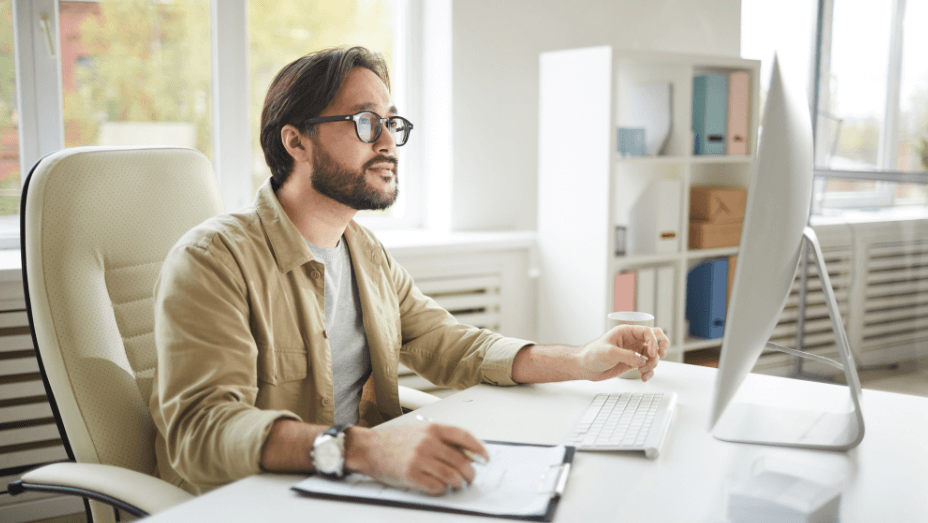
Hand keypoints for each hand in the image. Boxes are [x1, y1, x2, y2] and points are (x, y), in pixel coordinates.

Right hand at [345, 423, 487, 495]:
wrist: (369, 448)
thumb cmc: (395, 440)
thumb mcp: (421, 431)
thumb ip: (442, 439)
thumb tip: (467, 453)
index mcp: (432, 429)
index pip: (464, 437)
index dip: (478, 449)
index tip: (484, 457)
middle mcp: (428, 443)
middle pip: (461, 461)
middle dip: (470, 472)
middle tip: (470, 477)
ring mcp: (420, 459)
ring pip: (452, 476)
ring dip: (458, 483)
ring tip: (456, 483)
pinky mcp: (412, 475)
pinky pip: (437, 487)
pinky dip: (442, 489)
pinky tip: (439, 486)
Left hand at [575, 325, 668, 381]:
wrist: (586, 367)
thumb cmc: (592, 355)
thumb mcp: (609, 353)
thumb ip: (627, 356)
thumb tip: (642, 360)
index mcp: (626, 332)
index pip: (647, 331)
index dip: (653, 341)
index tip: (650, 353)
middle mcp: (632, 340)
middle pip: (655, 338)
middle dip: (661, 346)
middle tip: (660, 355)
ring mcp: (634, 352)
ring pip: (653, 355)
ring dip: (653, 363)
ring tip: (644, 370)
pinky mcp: (633, 363)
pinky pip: (647, 366)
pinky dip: (649, 372)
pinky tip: (644, 377)